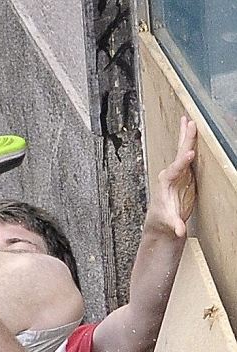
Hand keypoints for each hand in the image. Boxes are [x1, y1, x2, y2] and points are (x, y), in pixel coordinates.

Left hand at [145, 115, 196, 238]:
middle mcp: (170, 174)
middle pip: (179, 154)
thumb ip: (175, 225)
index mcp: (166, 183)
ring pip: (182, 150)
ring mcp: (177, 172)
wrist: (161, 220)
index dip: (183, 162)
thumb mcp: (169, 223)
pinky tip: (192, 131)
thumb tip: (179, 231)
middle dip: (185, 140)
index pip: (176, 170)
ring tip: (189, 120)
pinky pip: (187, 154)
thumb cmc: (164, 219)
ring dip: (186, 136)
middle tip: (190, 124)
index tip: (190, 153)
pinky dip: (190, 142)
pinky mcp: (184, 172)